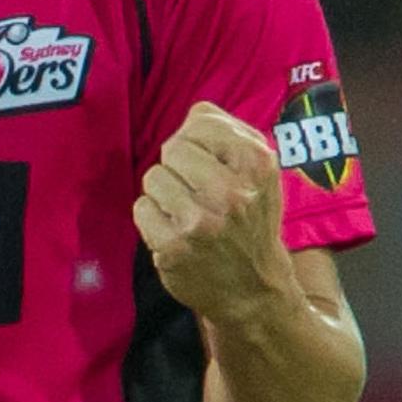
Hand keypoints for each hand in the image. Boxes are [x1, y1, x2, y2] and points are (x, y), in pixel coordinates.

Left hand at [132, 102, 293, 321]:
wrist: (253, 289)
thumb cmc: (251, 219)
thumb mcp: (260, 171)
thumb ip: (229, 131)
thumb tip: (194, 112)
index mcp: (256, 165)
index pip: (200, 122)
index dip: (197, 140)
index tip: (210, 163)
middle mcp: (231, 192)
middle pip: (172, 148)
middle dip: (179, 167)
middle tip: (197, 191)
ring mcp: (200, 222)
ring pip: (153, 177)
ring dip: (164, 193)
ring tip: (188, 212)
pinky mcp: (173, 247)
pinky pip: (141, 208)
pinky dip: (153, 218)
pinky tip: (175, 231)